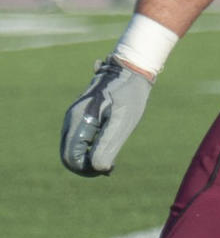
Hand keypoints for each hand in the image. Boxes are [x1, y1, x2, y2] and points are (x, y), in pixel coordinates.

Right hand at [60, 56, 152, 176]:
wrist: (132, 67)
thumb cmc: (129, 93)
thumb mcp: (122, 120)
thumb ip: (107, 144)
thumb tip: (97, 168)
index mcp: (78, 121)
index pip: (70, 159)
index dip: (87, 170)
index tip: (109, 168)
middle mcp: (71, 119)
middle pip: (69, 155)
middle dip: (87, 166)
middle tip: (110, 167)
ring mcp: (76, 116)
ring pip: (74, 148)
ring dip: (89, 158)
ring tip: (111, 160)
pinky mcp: (83, 114)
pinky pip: (80, 138)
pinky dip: (91, 148)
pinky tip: (108, 147)